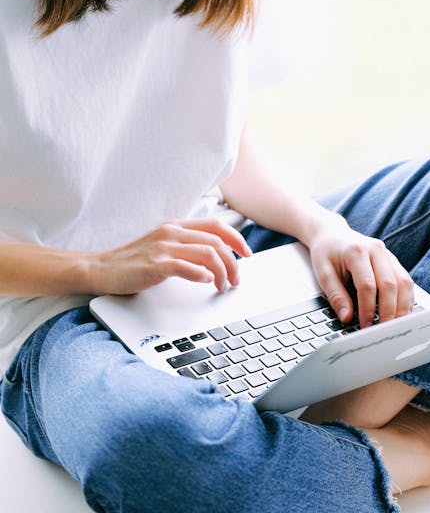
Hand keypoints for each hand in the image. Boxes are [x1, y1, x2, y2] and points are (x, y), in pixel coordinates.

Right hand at [91, 218, 252, 294]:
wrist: (100, 269)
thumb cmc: (132, 262)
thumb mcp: (163, 247)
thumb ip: (185, 247)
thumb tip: (214, 257)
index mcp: (175, 226)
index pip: (216, 226)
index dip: (237, 239)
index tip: (247, 254)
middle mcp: (171, 233)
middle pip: (217, 242)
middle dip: (233, 263)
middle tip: (236, 280)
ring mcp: (162, 248)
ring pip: (207, 254)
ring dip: (222, 272)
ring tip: (223, 286)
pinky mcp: (154, 265)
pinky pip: (185, 267)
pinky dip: (201, 275)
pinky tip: (207, 282)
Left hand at [308, 213, 413, 327]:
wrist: (332, 233)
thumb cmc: (326, 252)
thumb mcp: (323, 273)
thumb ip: (336, 296)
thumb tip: (347, 318)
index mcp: (357, 251)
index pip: (367, 285)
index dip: (368, 308)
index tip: (365, 326)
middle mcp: (376, 250)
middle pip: (390, 284)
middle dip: (388, 311)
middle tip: (382, 329)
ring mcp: (387, 254)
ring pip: (404, 282)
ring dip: (402, 306)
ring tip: (394, 325)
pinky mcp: (393, 260)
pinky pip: (406, 280)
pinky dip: (406, 298)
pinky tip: (400, 312)